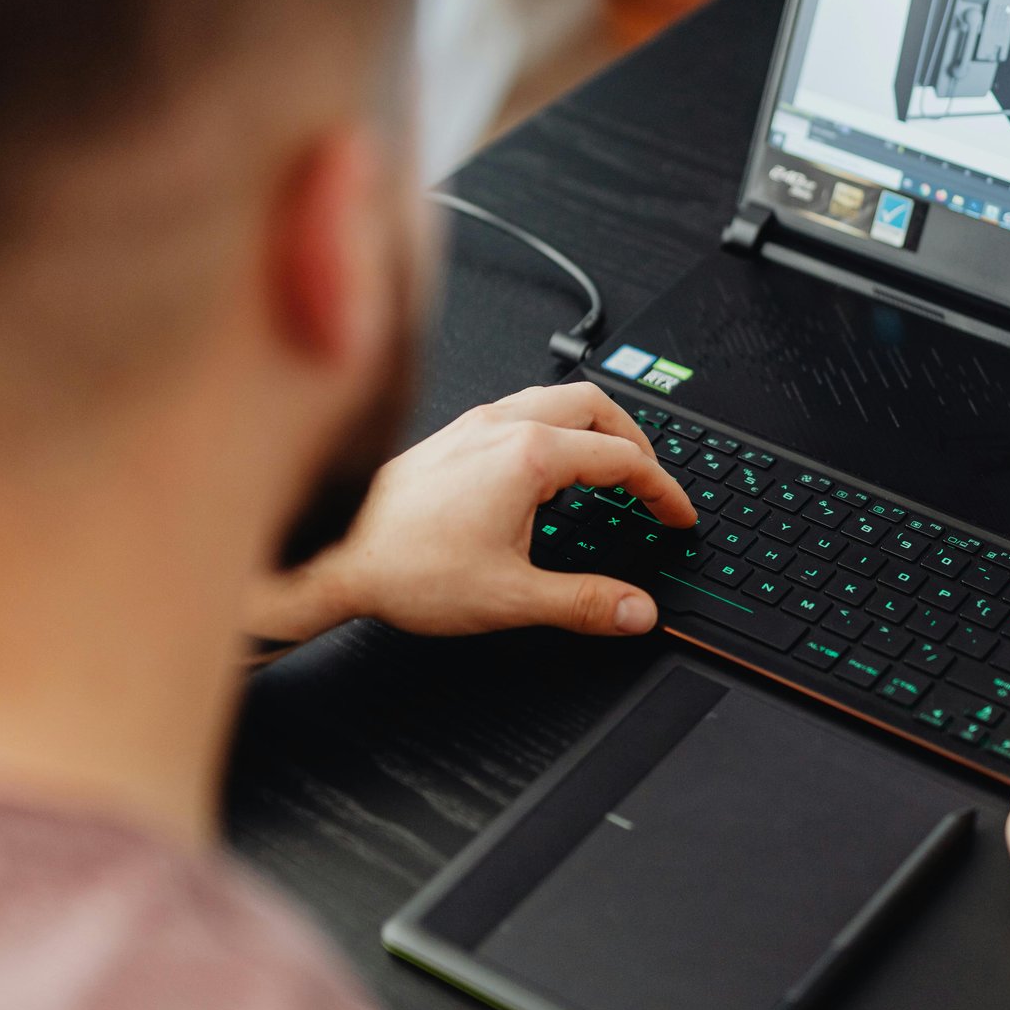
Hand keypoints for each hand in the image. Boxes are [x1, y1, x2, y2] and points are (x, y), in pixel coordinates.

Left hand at [246, 383, 695, 643]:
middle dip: (637, 440)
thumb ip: (585, 603)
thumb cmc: (403, 566)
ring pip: (557, 398)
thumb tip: (636, 610)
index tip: (677, 514)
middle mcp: (503, 426)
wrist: (333, 554)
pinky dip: (555, 428)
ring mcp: (475, 425)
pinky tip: (545, 467)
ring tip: (609, 465)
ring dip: (595, 426)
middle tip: (652, 480)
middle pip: (597, 406)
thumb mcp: (511, 597)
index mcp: (528, 456)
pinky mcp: (453, 435)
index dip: (663, 489)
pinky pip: (522, 408)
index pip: (623, 458)